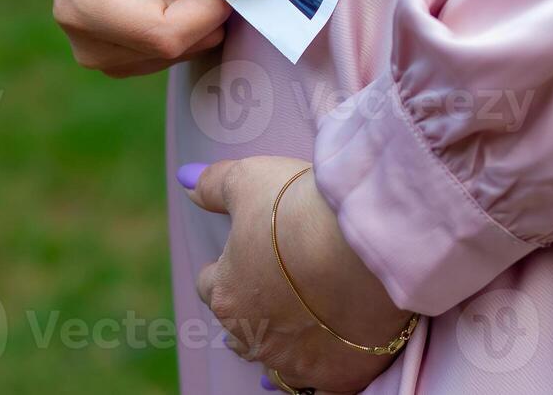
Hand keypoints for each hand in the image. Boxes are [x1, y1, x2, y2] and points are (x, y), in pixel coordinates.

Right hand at [52, 0, 262, 76]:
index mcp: (82, 7)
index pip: (169, 35)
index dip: (207, 1)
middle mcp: (87, 44)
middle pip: (179, 47)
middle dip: (203, 3)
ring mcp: (103, 57)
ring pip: (185, 51)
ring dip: (196, 9)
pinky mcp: (121, 58)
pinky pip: (179, 49)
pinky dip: (188, 18)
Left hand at [185, 157, 412, 394]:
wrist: (365, 247)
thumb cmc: (301, 210)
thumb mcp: (250, 179)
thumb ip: (215, 185)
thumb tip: (187, 181)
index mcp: (225, 292)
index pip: (209, 284)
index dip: (226, 268)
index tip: (243, 257)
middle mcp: (252, 336)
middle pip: (240, 330)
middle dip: (252, 312)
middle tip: (277, 289)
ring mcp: (295, 362)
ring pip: (276, 361)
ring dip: (282, 343)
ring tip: (299, 326)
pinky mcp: (337, 377)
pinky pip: (320, 384)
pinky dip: (321, 369)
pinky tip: (327, 356)